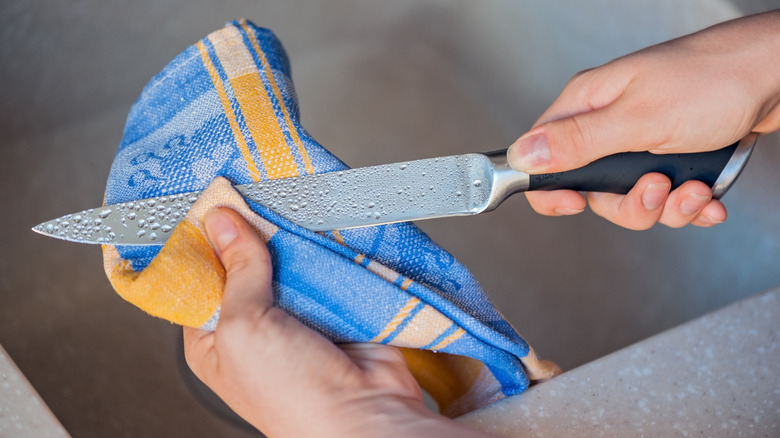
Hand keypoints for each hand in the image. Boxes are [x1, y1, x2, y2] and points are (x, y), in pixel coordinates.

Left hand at [183, 208, 495, 437]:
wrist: (365, 413)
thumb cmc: (291, 396)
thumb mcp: (243, 327)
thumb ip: (237, 270)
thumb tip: (223, 222)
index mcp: (213, 338)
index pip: (198, 277)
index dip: (203, 240)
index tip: (210, 202)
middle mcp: (253, 325)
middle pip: (245, 262)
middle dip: (251, 232)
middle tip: (251, 194)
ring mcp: (296, 314)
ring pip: (287, 260)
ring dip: (290, 238)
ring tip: (285, 202)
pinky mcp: (333, 305)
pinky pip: (324, 265)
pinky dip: (324, 247)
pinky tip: (319, 225)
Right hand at [508, 10, 779, 229]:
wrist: (777, 76)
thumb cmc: (715, 80)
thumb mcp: (639, 118)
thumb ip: (578, 141)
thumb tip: (524, 156)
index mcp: (589, 105)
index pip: (541, 155)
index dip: (550, 188)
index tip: (573, 205)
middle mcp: (609, 124)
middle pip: (592, 190)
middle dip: (630, 204)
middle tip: (658, 188)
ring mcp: (640, 141)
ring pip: (631, 199)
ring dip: (666, 206)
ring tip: (694, 189)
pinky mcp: (670, 154)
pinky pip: (664, 197)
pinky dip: (688, 204)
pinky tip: (708, 195)